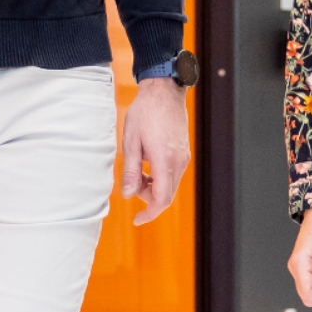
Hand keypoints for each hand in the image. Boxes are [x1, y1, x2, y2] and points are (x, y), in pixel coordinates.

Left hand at [120, 77, 191, 223]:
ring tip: (138, 171)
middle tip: (132, 185)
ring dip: (154, 188)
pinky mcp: (183, 153)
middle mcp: (178, 162)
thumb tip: (128, 195)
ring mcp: (183, 157)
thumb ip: (131, 171)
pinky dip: (160, 178)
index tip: (137, 220)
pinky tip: (148, 164)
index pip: (161, 199)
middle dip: (148, 199)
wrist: (164, 91)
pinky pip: (173, 175)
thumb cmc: (145, 113)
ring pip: (170, 186)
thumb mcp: (131, 142)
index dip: (149, 213)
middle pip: (166, 196)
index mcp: (165, 161)